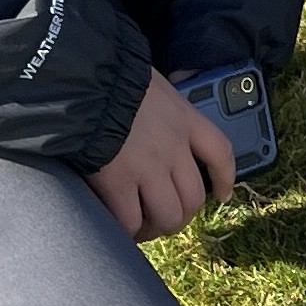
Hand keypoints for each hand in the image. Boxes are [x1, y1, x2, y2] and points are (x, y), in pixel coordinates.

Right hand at [85, 65, 239, 240]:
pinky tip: (121, 228)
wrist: (81, 78)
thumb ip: (163, 100)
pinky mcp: (117, 182)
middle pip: (193, 197)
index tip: (222, 194)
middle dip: (181, 215)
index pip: (220, 153)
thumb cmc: (111, 74)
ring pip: (167, 216)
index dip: (224, 179)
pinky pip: (129, 221)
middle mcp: (172, 146)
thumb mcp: (151, 80)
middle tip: (163, 217)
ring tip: (141, 227)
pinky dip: (127, 231)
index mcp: (183, 118)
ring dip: (156, 227)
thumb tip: (171, 91)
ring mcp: (146, 166)